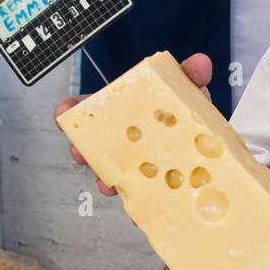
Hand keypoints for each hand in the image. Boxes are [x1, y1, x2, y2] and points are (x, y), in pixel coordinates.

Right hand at [53, 53, 213, 196]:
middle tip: (79, 152)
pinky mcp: (149, 182)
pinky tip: (136, 207)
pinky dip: (136, 200)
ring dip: (106, 178)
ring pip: (112, 169)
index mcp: (127, 108)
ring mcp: (135, 158)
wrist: (206, 143)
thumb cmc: (188, 111)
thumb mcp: (188, 91)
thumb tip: (201, 62)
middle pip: (96, 141)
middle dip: (84, 149)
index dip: (74, 110)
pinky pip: (137, 192)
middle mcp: (125, 134)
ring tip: (106, 184)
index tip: (63, 113)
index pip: (90, 106)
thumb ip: (190, 75)